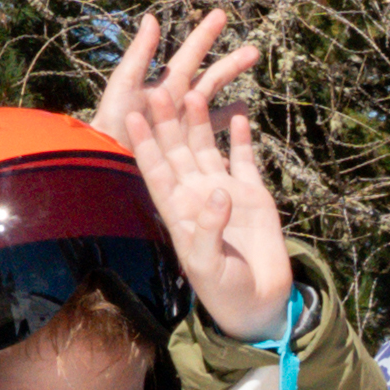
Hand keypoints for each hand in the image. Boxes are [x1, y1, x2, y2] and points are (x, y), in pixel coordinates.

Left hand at [103, 9, 291, 337]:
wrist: (260, 301)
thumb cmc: (224, 290)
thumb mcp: (208, 266)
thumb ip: (208, 230)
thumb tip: (219, 193)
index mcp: (177, 211)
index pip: (155, 170)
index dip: (143, 143)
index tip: (130, 115)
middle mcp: (195, 195)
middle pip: (177, 150)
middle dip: (167, 120)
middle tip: (157, 87)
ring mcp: (223, 191)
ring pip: (206, 147)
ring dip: (200, 121)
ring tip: (194, 90)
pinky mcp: (251, 193)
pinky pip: (243, 158)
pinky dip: (240, 137)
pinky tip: (238, 113)